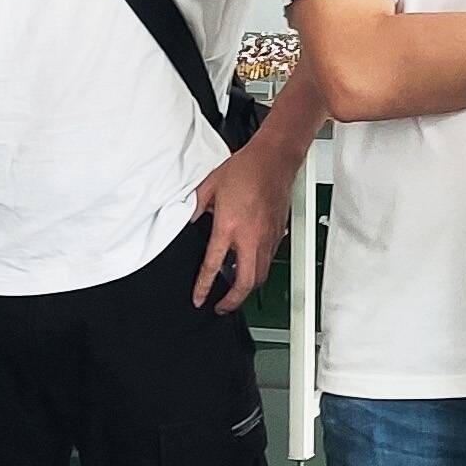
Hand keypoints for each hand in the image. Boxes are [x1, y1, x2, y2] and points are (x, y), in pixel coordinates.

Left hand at [189, 143, 294, 312]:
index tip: (200, 299)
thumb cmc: (246, 168)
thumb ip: (195, 206)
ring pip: (260, 275)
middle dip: (233, 301)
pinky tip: (250, 266)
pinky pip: (269, 260)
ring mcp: (267, 237)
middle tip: (222, 307)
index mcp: (228, 226)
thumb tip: (187, 220)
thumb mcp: (210, 186)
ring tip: (235, 292)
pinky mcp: (278, 233)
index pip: (213, 266)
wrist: (274, 158)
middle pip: (245, 283)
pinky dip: (259, 270)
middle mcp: (250, 237)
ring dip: (247, 288)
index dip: (204, 287)